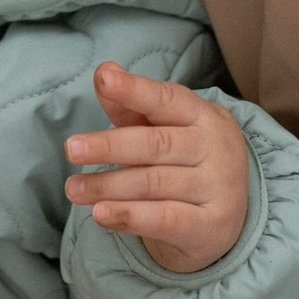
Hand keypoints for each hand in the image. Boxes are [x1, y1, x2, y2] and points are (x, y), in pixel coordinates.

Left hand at [64, 62, 248, 272]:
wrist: (227, 211)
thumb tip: (104, 72)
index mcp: (200, 114)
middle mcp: (214, 148)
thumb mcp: (160, 126)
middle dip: (109, 145)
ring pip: (153, 184)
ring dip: (108, 186)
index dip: (134, 89)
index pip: (164, 98)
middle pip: (155, 144)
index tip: (105, 80)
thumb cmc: (183, 155)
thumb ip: (129, 104)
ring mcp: (217, 188)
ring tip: (73, 188)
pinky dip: (130, 216)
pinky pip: (165, 220)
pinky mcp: (211, 226)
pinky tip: (100, 214)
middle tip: (71, 148)